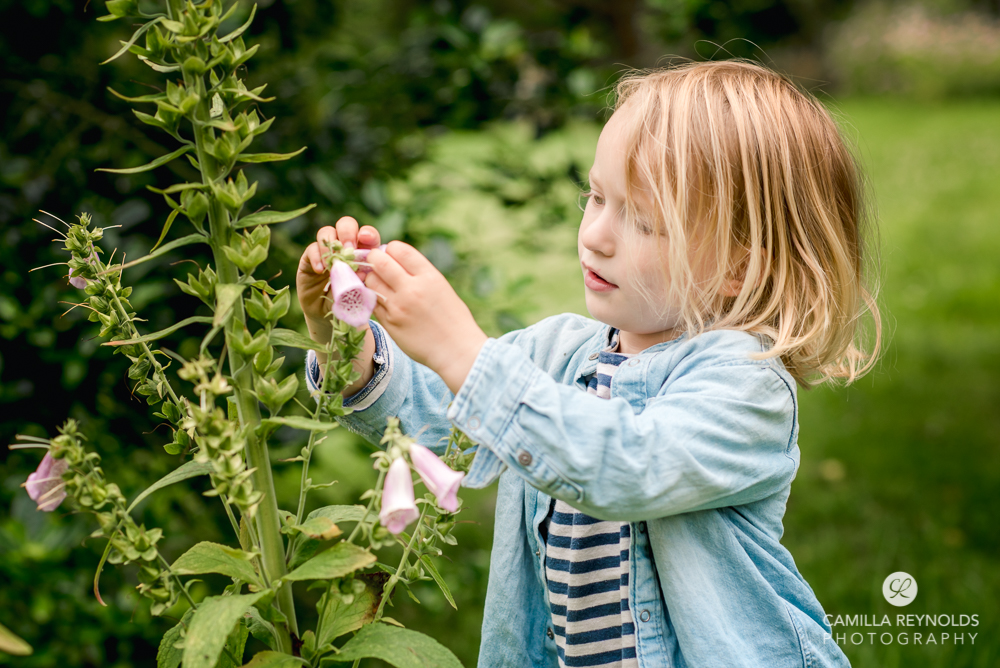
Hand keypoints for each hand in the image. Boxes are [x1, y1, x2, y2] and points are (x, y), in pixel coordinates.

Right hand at [296, 217, 380, 340]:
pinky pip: (311, 248)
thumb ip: (364, 279)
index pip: (367, 234)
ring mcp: (326, 250)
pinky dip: (316, 257)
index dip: (368, 233)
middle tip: (349, 249)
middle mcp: (344, 246)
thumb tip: (363, 271)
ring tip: (333, 261)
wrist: (329, 312)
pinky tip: (320, 269)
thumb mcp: (361, 290)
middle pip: (346, 224)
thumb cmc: (350, 300)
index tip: (367, 240)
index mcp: (363, 250)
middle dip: (348, 233)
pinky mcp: (309, 258)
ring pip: (327, 231)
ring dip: (331, 243)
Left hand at [364, 241, 488, 394]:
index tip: (390, 256)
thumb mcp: (441, 287)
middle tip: (375, 266)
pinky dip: (374, 299)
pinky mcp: (389, 323)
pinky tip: (383, 302)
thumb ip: (419, 273)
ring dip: (371, 280)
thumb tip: (394, 261)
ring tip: (380, 285)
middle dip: (373, 260)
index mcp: (429, 277)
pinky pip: (373, 303)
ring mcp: (398, 307)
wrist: (456, 350)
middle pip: (378, 262)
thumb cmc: (453, 318)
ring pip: (370, 282)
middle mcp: (412, 289)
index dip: (390, 249)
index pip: (398, 249)